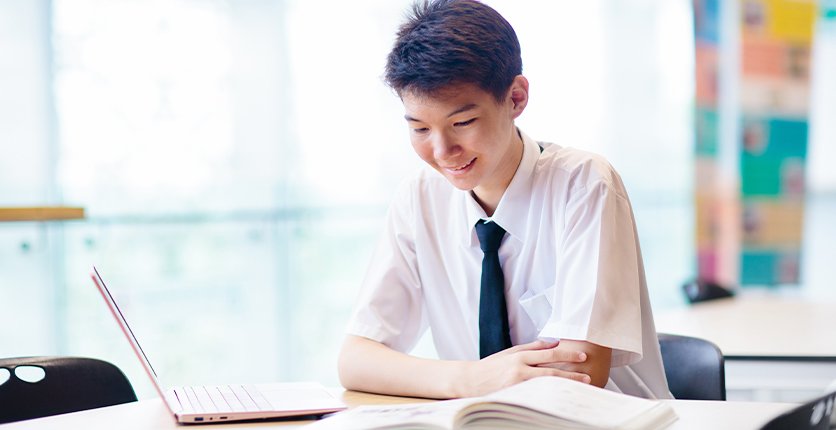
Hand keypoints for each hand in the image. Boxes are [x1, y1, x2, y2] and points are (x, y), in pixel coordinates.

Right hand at [456, 340, 589, 396]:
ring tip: (579, 388)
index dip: (567, 354)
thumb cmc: (491, 366)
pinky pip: (536, 396)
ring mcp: (517, 385)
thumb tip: (552, 343)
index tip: (582, 356)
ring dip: (564, 387)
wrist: (470, 380)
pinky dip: (550, 397)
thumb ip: (530, 348)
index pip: (549, 353)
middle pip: (551, 371)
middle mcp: (520, 370)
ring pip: (546, 385)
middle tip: (587, 376)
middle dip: (571, 374)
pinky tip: (560, 398)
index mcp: (520, 356)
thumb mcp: (510, 352)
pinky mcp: (514, 396)